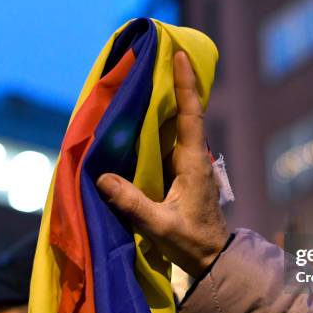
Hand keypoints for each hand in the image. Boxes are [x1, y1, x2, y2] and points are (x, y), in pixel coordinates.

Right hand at [96, 51, 228, 277]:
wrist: (211, 256)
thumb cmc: (190, 241)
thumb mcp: (159, 225)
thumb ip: (132, 203)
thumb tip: (101, 178)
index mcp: (193, 163)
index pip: (191, 116)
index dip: (186, 85)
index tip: (180, 57)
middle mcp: (193, 157)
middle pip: (185, 113)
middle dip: (173, 85)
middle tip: (156, 58)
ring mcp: (189, 164)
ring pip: (177, 127)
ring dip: (166, 104)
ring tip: (147, 80)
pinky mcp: (182, 172)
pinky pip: (169, 142)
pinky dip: (158, 127)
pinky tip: (142, 120)